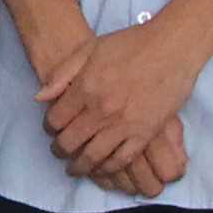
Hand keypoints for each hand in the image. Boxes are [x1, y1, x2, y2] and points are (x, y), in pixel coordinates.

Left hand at [37, 22, 206, 198]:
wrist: (172, 47)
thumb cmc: (131, 44)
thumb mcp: (89, 49)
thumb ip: (62, 73)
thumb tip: (40, 97)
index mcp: (85, 89)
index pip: (55, 120)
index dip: (49, 127)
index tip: (52, 129)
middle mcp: (101, 110)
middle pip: (70, 142)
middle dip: (60, 150)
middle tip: (59, 152)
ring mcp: (123, 124)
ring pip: (93, 156)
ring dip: (80, 166)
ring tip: (75, 168)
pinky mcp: (145, 132)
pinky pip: (122, 159)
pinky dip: (109, 168)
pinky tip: (102, 168)